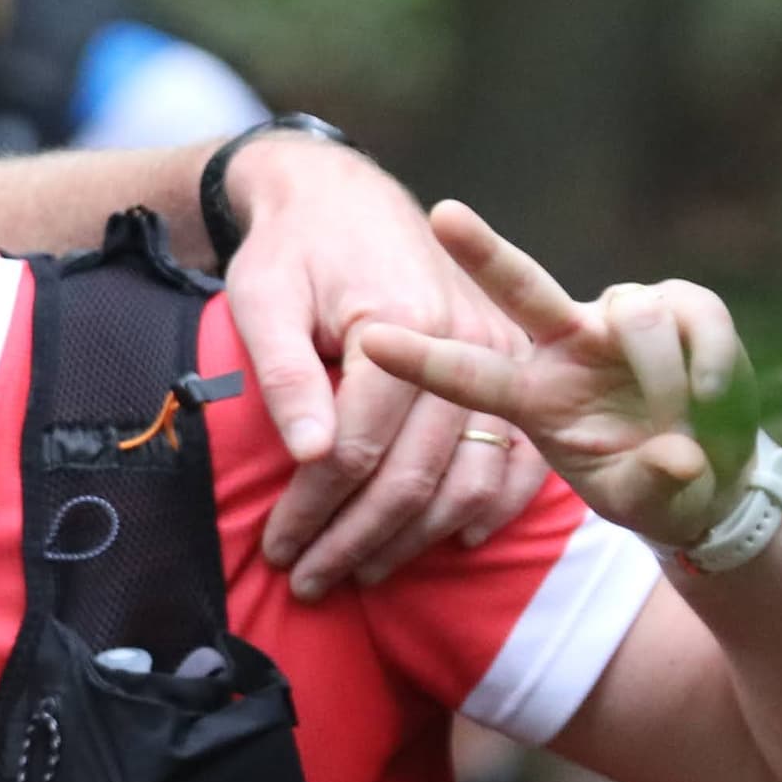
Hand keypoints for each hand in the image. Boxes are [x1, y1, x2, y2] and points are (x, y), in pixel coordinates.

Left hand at [224, 137, 549, 592]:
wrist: (345, 199)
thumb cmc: (292, 250)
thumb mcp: (263, 296)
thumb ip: (284, 372)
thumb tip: (310, 456)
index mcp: (397, 324)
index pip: (355, 447)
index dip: (312, 510)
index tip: (277, 549)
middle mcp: (464, 343)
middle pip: (414, 476)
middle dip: (356, 540)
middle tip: (308, 582)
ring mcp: (501, 357)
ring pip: (467, 482)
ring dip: (414, 540)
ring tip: (360, 572)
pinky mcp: (516, 368)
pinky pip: (518, 460)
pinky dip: (488, 509)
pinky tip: (449, 542)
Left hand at [348, 202, 738, 547]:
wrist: (713, 474)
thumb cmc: (651, 485)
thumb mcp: (641, 503)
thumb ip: (650, 486)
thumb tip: (678, 458)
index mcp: (532, 395)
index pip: (467, 374)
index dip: (423, 358)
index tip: (373, 340)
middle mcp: (567, 345)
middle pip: (521, 287)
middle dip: (482, 252)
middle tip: (441, 214)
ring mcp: (621, 322)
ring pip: (635, 315)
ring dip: (663, 371)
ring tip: (684, 417)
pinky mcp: (684, 307)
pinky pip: (694, 316)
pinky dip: (712, 360)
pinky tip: (713, 395)